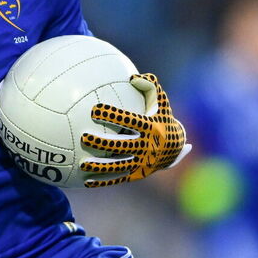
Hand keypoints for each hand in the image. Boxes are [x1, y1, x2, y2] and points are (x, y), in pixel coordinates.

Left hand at [79, 73, 190, 187]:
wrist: (175, 149)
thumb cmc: (162, 118)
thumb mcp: (160, 101)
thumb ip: (149, 86)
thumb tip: (133, 76)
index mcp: (150, 127)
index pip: (129, 121)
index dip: (113, 115)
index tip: (94, 110)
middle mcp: (147, 145)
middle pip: (122, 145)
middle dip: (103, 142)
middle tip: (84, 137)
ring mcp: (142, 162)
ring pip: (119, 165)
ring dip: (100, 166)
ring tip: (82, 164)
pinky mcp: (138, 174)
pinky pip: (119, 178)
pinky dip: (104, 180)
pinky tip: (86, 181)